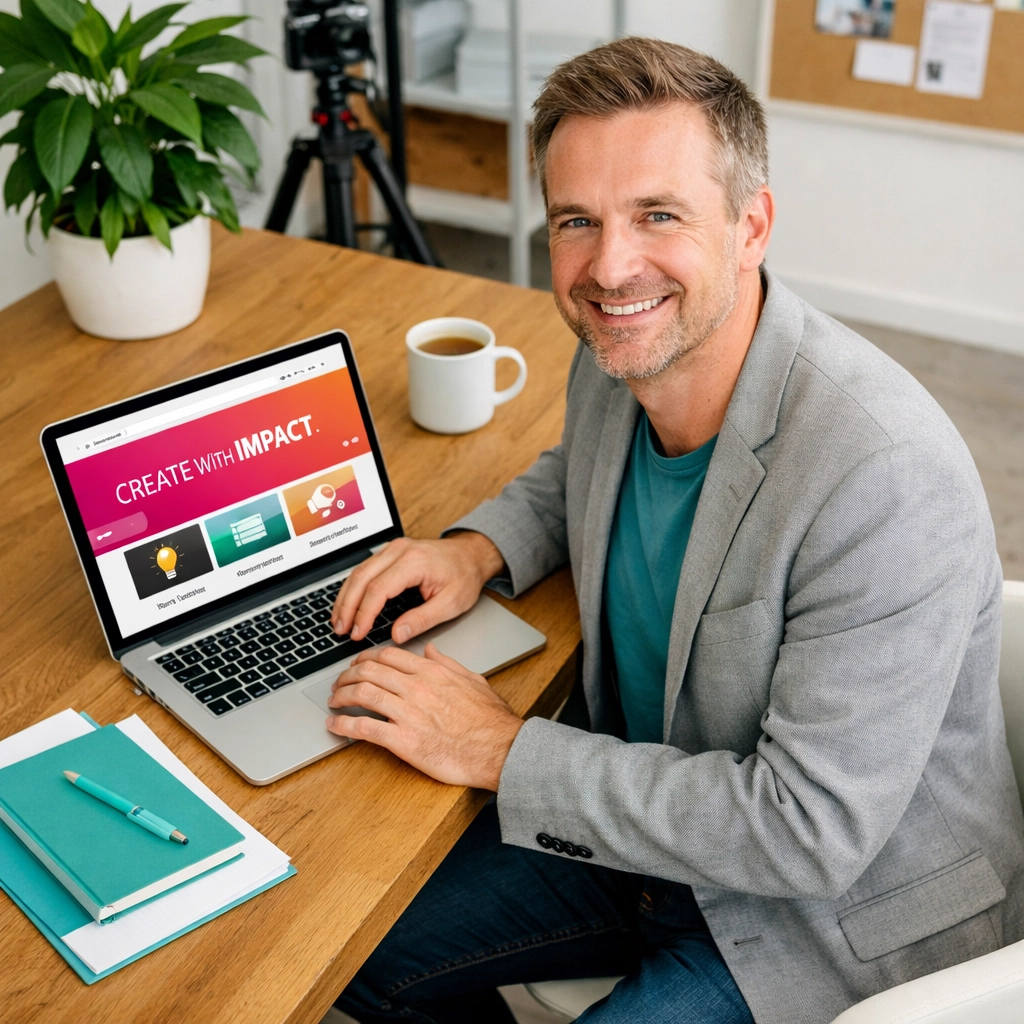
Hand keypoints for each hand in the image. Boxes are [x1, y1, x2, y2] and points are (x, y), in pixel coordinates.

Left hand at [326, 643, 523, 788]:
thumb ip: (448, 663)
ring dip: (341, 696)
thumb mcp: (472, 680)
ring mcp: (408, 713)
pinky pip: (364, 728)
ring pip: (362, 694)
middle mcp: (416, 688)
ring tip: (333, 701)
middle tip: (339, 682)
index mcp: (432, 672)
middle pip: (369, 671)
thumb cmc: (490, 720)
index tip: (357, 664)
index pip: (388, 656)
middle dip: (347, 675)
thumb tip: (431, 650)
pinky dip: (343, 725)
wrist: (500, 749)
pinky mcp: (403, 741)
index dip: (366, 658)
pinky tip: (334, 726)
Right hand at [331, 533, 504, 643]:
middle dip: (347, 606)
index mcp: (414, 562)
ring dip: (345, 597)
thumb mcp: (451, 603)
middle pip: (362, 577)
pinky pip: (365, 568)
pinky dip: (353, 588)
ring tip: (339, 621)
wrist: (472, 554)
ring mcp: (393, 548)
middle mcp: (400, 550)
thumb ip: (423, 619)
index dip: (364, 614)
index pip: (379, 589)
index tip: (358, 633)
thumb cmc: (464, 576)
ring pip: (359, 571)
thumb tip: (397, 635)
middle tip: (341, 630)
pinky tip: (348, 604)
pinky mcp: (390, 551)